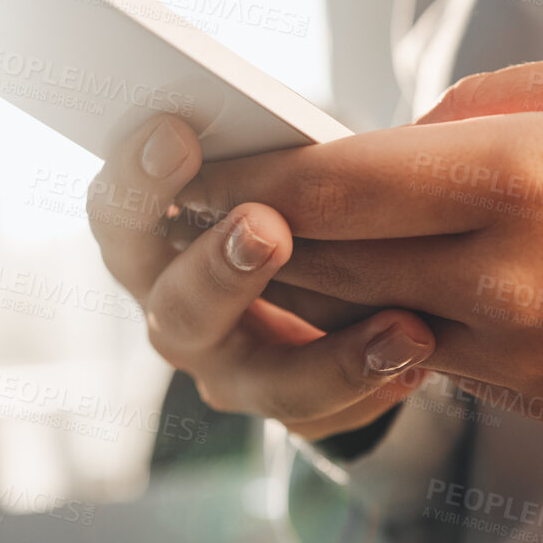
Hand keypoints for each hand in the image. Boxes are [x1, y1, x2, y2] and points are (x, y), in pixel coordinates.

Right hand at [86, 115, 437, 439]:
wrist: (339, 284)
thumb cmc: (296, 196)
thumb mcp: (282, 161)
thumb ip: (286, 151)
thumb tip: (370, 126)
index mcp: (154, 240)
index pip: (118, 214)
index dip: (136, 181)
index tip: (176, 133)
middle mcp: (179, 314)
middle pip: (177, 309)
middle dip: (220, 269)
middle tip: (266, 228)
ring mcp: (234, 373)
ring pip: (266, 386)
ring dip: (331, 360)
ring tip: (404, 330)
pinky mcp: (295, 411)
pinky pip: (334, 416)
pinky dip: (380, 388)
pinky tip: (424, 357)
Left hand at [179, 54, 542, 439]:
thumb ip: (481, 106)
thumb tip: (393, 138)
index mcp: (517, 179)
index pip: (332, 184)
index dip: (248, 175)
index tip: (193, 161)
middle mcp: (496, 275)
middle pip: (318, 261)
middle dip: (238, 236)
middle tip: (174, 206)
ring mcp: (506, 348)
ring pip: (348, 319)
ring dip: (285, 289)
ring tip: (231, 250)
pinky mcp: (518, 393)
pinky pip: (408, 353)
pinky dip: (357, 321)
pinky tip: (330, 292)